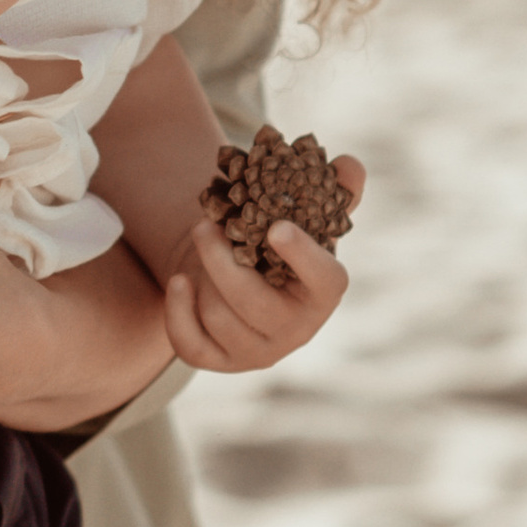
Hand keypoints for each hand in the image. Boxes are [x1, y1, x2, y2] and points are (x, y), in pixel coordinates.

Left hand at [160, 155, 364, 372]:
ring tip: (200, 240)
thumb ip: (333, 189)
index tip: (278, 227)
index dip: (304, 257)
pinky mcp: (219, 361)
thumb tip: (349, 164)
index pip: (326, 281)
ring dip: (201, 274)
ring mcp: (257, 351)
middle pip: (254, 302)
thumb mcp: (305, 216)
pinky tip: (179, 281)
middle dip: (222, 261)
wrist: (239, 276)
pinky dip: (178, 310)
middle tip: (203, 224)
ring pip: (218, 317)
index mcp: (323, 292)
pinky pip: (191, 344)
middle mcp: (295, 330)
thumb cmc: (277, 244)